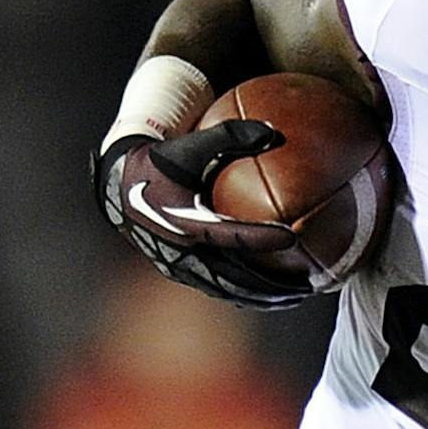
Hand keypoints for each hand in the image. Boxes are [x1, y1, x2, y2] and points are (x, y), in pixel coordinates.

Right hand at [96, 123, 318, 309]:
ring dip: (264, 297)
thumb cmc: (160, 162)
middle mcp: (183, 250)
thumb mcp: (191, 146)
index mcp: (184, 221)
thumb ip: (230, 137)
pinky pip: (220, 289)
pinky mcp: (182, 273)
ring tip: (298, 296)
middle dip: (273, 284)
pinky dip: (248, 295)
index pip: (229, 234)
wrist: (120, 186)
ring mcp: (181, 266)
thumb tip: (273, 131)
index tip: (292, 236)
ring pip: (229, 290)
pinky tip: (274, 295)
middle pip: (235, 277)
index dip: (261, 237)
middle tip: (307, 283)